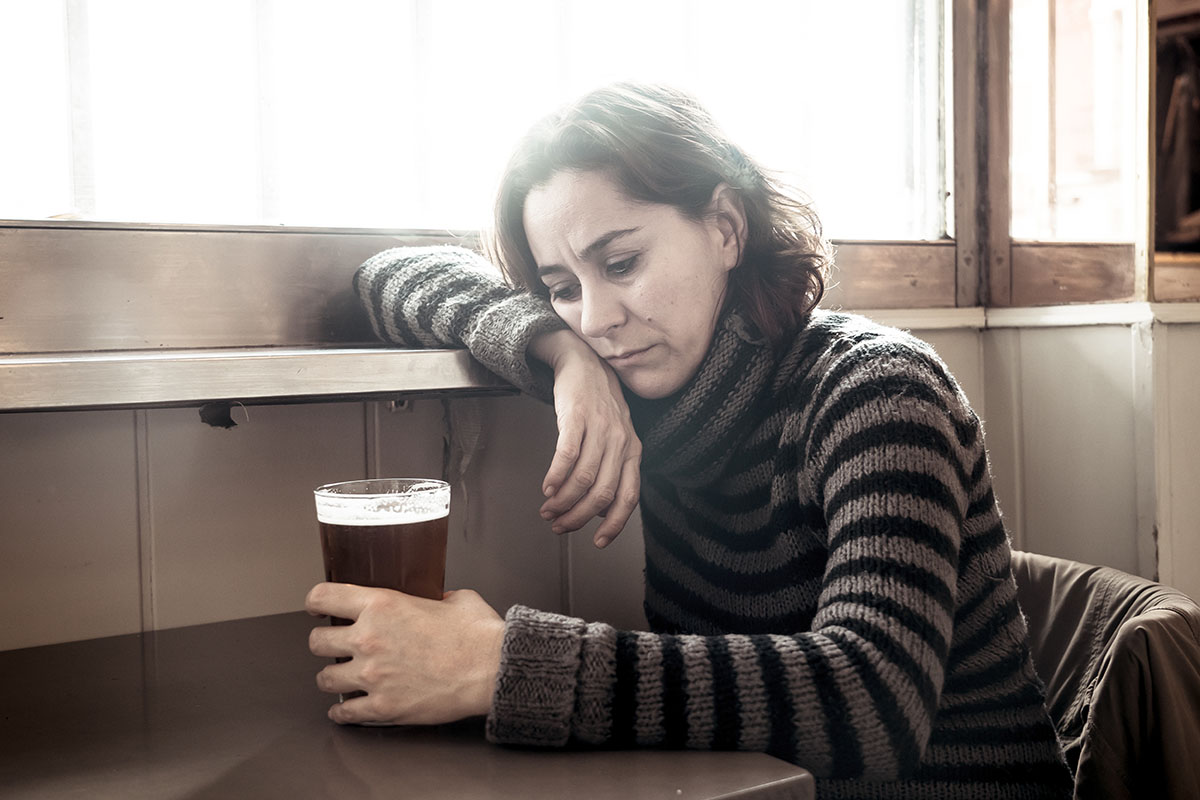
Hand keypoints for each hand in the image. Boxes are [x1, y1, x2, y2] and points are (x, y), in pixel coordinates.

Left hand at [305, 583, 504, 725]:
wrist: (493, 670)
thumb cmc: (478, 635)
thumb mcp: (456, 598)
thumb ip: (435, 597)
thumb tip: (435, 601)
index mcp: (383, 605)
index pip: (324, 597)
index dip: (315, 601)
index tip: (317, 607)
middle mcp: (370, 639)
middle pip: (316, 641)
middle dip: (324, 642)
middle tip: (334, 645)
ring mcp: (373, 676)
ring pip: (325, 679)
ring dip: (333, 677)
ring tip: (344, 677)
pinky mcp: (383, 707)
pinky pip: (345, 713)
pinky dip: (343, 712)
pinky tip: (348, 708)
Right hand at [530, 330, 641, 547]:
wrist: (584, 363)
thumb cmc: (599, 405)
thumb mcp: (616, 439)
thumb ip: (613, 472)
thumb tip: (601, 510)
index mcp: (632, 451)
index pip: (628, 497)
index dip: (613, 524)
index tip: (598, 542)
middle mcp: (620, 442)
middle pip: (601, 492)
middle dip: (578, 516)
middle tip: (559, 525)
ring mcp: (599, 428)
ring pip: (583, 478)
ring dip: (563, 501)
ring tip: (548, 509)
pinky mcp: (576, 417)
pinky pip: (567, 454)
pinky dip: (556, 476)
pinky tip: (546, 488)